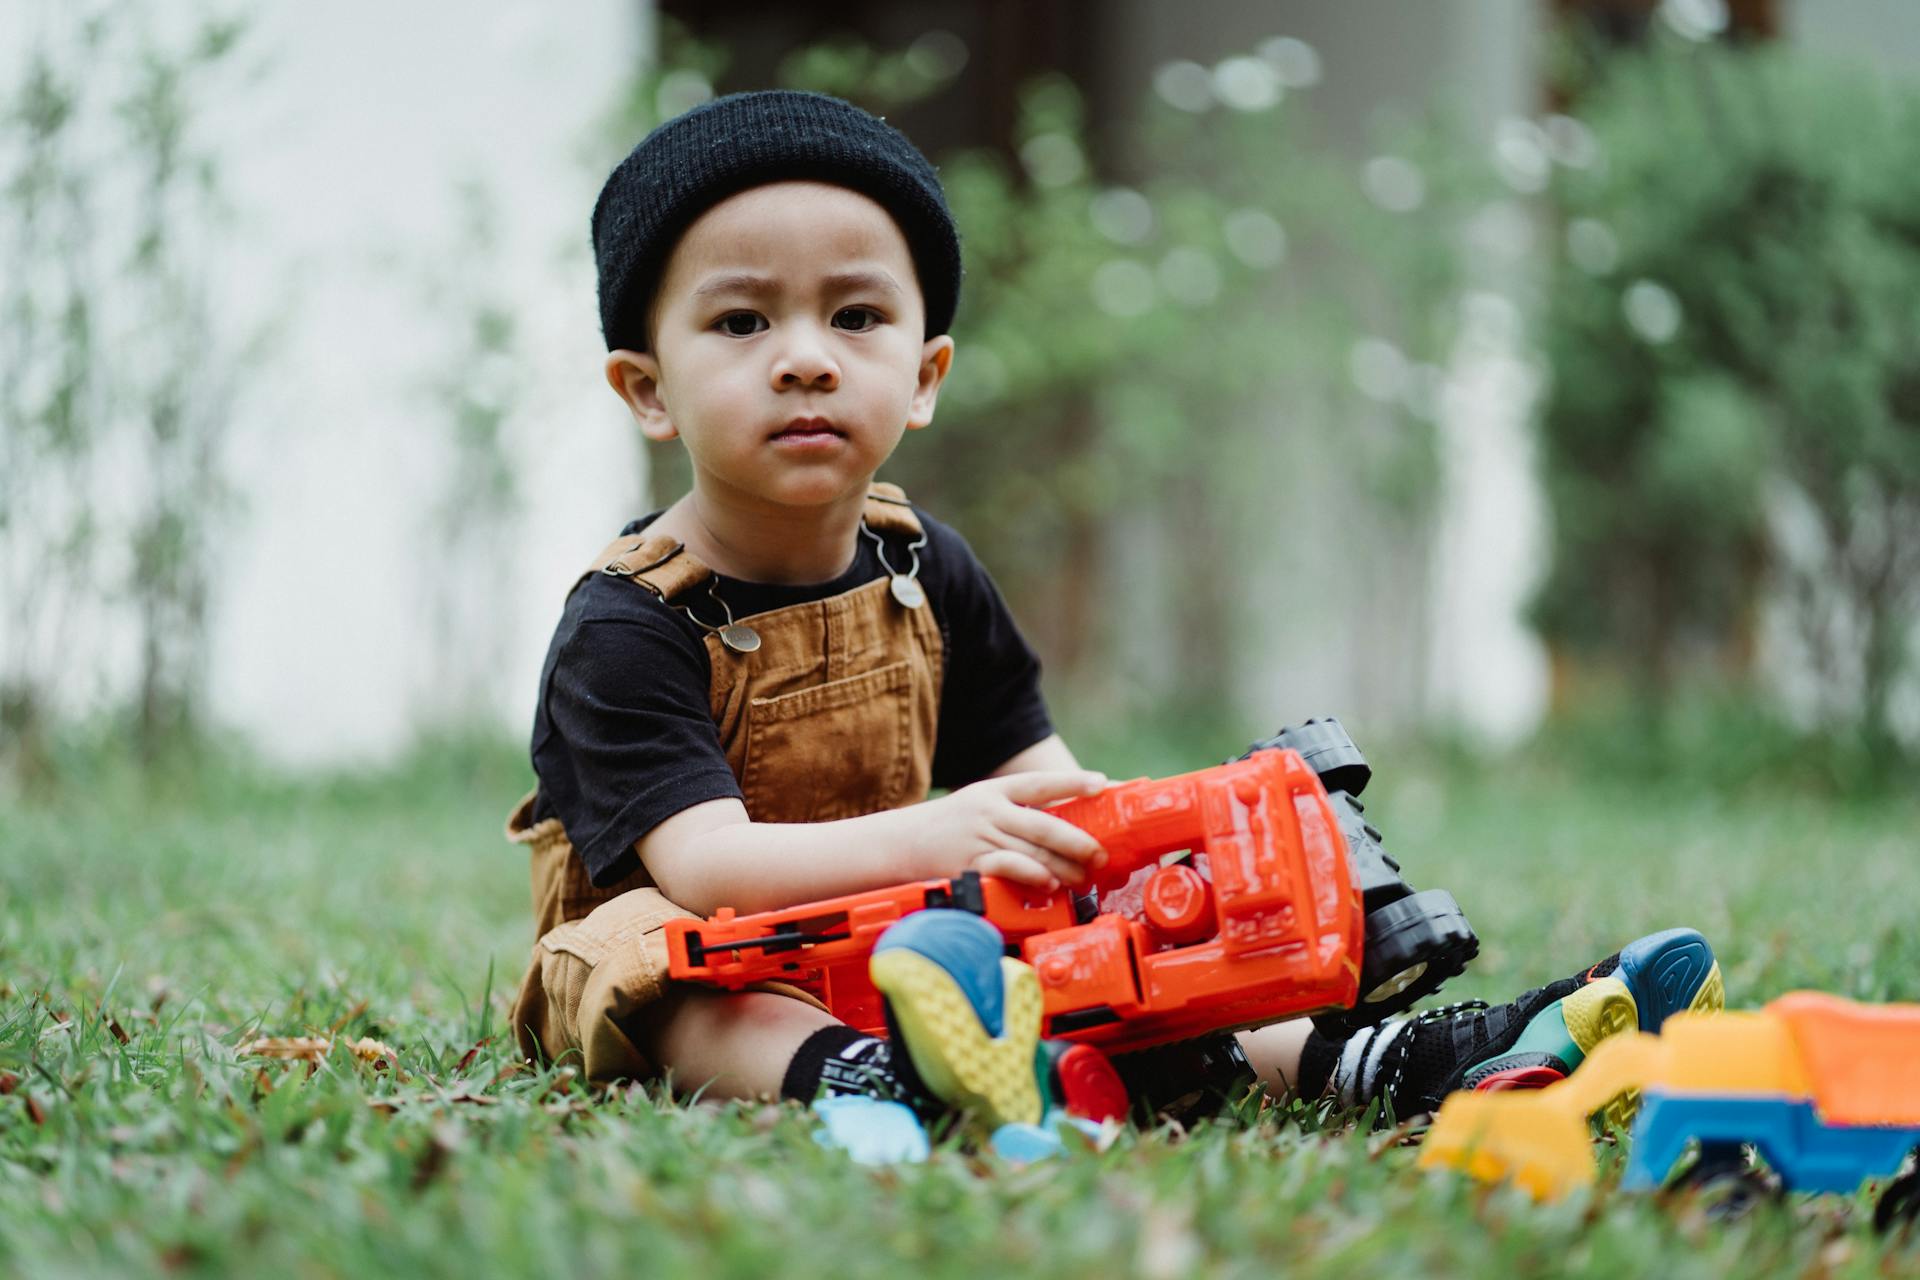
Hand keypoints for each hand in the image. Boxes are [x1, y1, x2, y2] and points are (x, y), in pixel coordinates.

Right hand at [905, 771, 1110, 889]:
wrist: (902, 843)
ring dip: (1064, 868)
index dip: (1072, 782)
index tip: (1101, 784)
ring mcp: (980, 838)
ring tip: (1083, 878)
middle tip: (1100, 855)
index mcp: (995, 790)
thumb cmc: (952, 826)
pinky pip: (1010, 870)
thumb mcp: (981, 804)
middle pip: (1044, 825)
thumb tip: (1067, 827)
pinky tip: (1049, 884)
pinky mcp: (972, 866)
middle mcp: (989, 811)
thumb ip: (1018, 811)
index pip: (1039, 783)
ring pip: (1034, 852)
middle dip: (1079, 842)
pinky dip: (1033, 877)